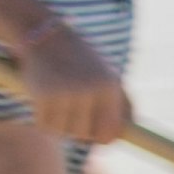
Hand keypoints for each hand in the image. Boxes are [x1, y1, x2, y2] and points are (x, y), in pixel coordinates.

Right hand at [17, 17, 129, 147]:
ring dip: (59, 124)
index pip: (111, 131)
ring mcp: (66, 93)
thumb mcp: (107, 74)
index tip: (97, 138)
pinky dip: (42, 119)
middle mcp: (90, 90)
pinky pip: (44, 125)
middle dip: (78, 129)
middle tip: (71, 114)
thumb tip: (130, 131)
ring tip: (58, 104)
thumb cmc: (80, 58)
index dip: (104, 138)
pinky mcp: (43, 95)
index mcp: (110, 86)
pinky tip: (43, 103)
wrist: (45, 35)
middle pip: (85, 134)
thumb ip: (122, 102)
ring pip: (64, 132)